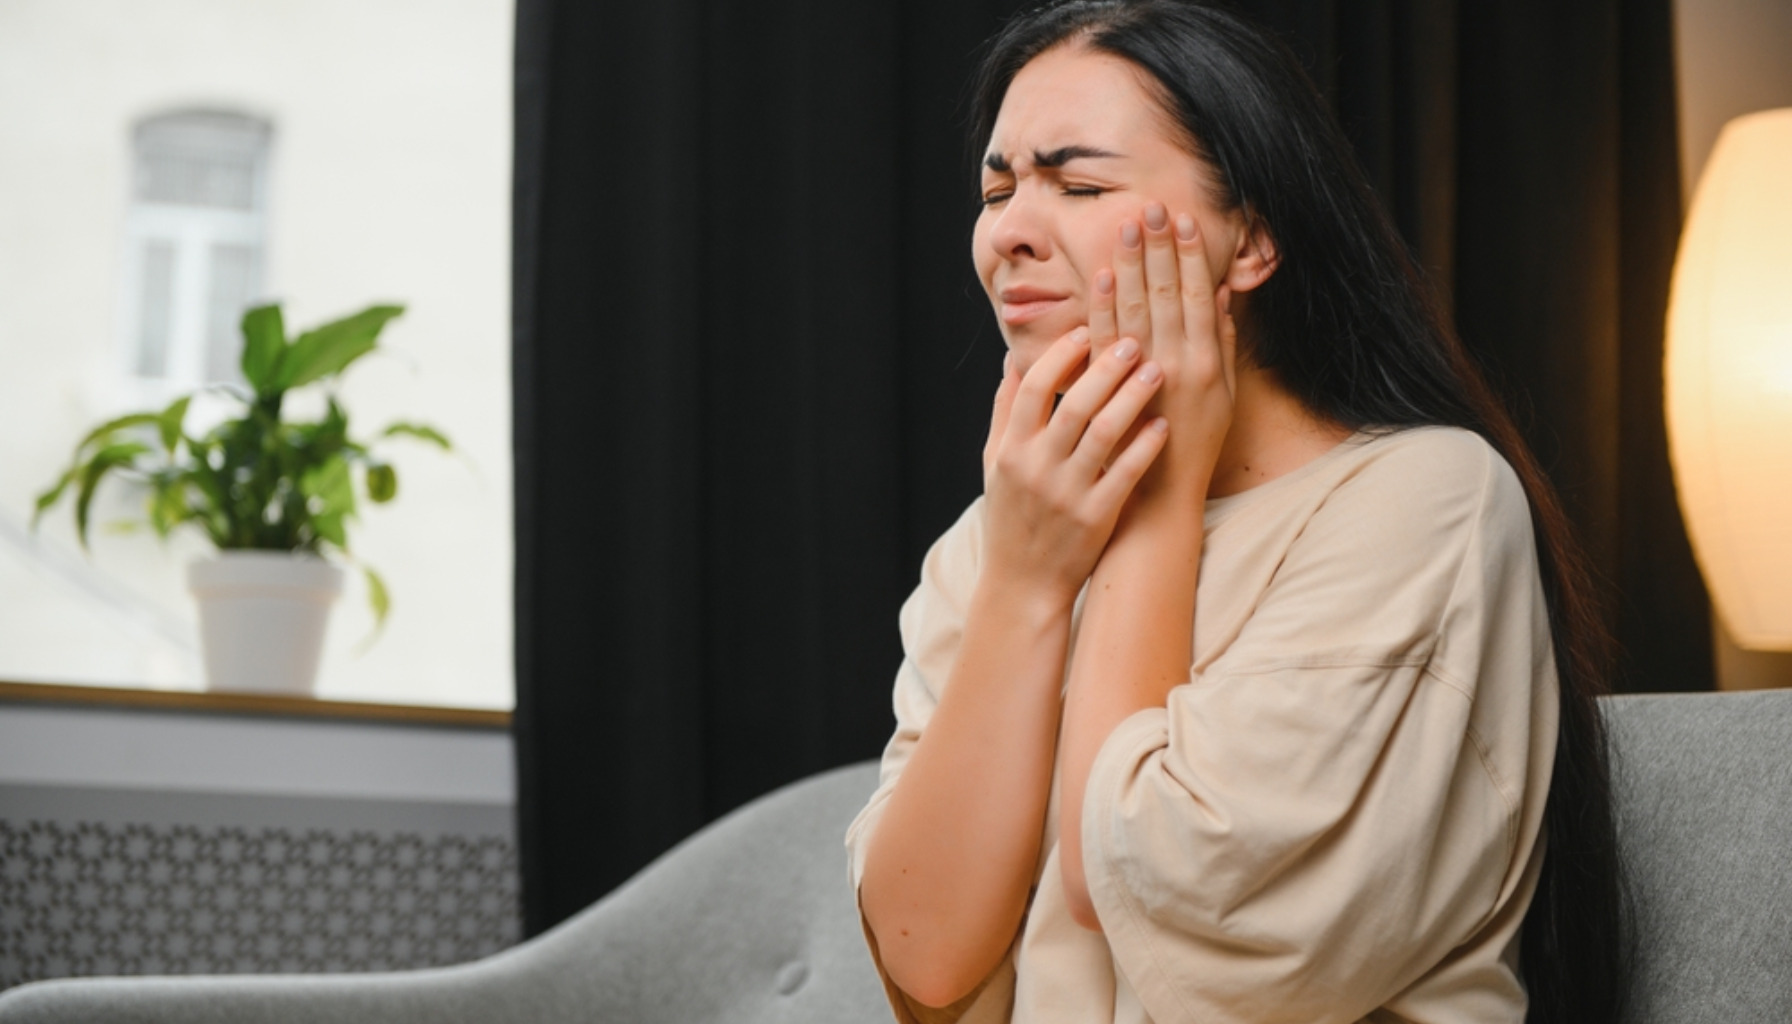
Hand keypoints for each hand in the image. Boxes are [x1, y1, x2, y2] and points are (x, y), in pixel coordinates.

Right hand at [980, 327, 1168, 605]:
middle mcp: (1035, 468)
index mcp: (1010, 450)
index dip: (1060, 355)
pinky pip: (1124, 473)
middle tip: (1133, 339)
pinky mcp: (1095, 517)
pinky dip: (1144, 446)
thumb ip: (1003, 411)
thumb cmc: (1011, 518)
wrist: (1023, 585)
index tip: (1087, 330)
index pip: (1032, 388)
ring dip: (1131, 398)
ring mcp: (1066, 494)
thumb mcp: (994, 464)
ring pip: (1102, 434)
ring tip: (1156, 369)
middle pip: (1072, 404)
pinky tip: (1164, 423)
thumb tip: (1012, 360)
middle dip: (1104, 368)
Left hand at [1089, 202, 1237, 510]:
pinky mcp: (1113, 391)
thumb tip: (1222, 293)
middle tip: (1151, 206)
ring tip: (1127, 225)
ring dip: (1131, 265)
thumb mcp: (1222, 395)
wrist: (1160, 494)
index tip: (1183, 220)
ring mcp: (1143, 378)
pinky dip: (1103, 306)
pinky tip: (1100, 276)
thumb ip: (1223, 343)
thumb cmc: (1194, 444)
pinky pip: (1105, 340)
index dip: (1190, 256)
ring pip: (1137, 309)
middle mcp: (1177, 365)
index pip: (1198, 296)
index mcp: (1206, 362)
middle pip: (1167, 294)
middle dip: (1158, 248)